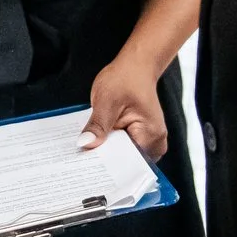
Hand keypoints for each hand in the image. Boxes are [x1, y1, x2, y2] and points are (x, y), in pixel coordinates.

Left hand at [84, 41, 171, 159]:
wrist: (136, 66)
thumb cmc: (126, 78)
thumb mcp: (106, 100)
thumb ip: (97, 125)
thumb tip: (86, 145)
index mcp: (150, 135)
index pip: (128, 162)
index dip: (107, 166)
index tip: (87, 169)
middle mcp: (155, 142)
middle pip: (127, 162)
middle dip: (105, 161)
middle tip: (81, 162)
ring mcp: (150, 141)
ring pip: (124, 157)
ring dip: (107, 154)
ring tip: (87, 153)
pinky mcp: (141, 137)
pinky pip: (124, 148)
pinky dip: (111, 146)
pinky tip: (95, 143)